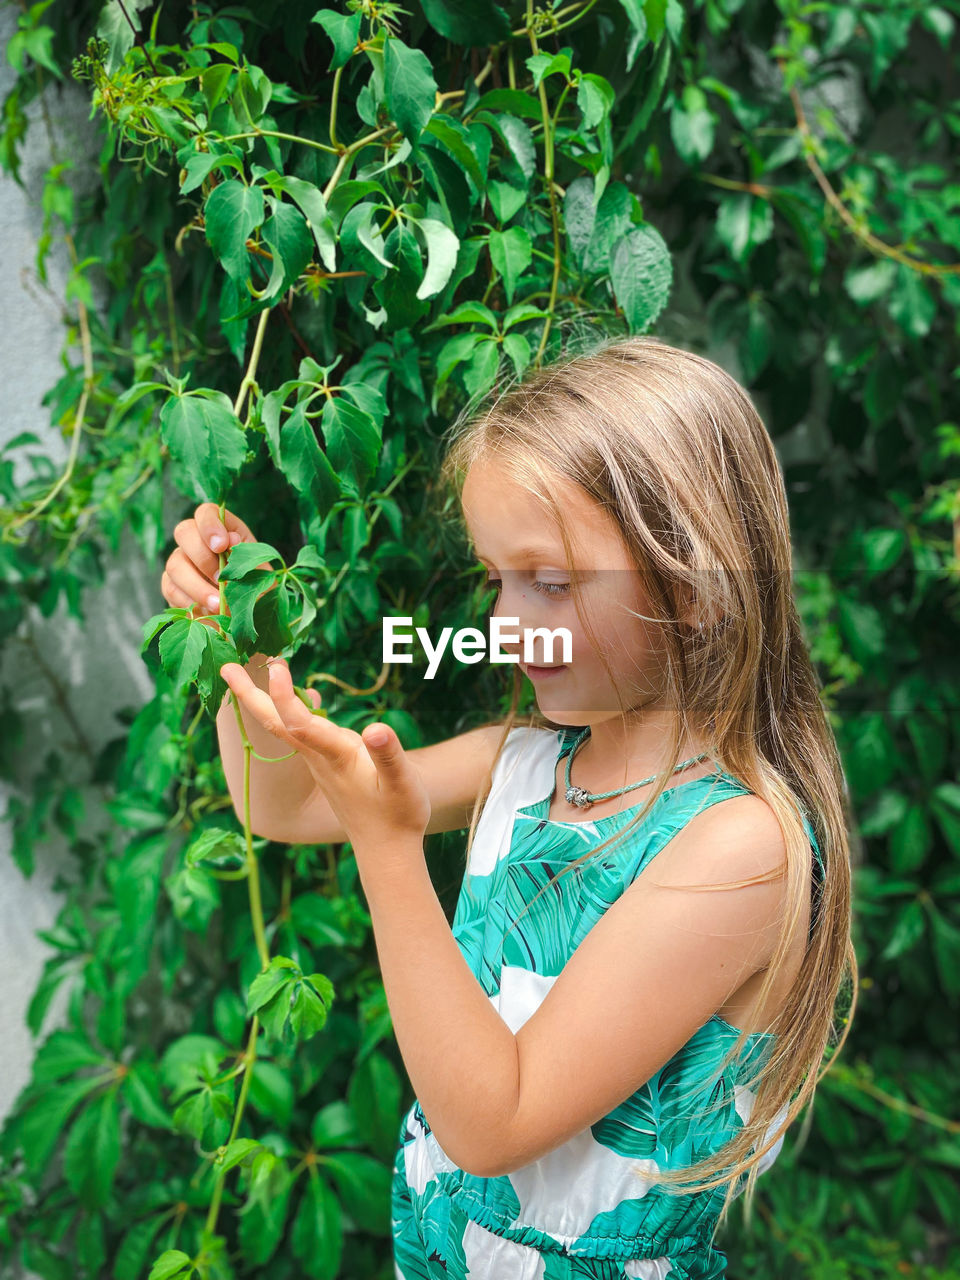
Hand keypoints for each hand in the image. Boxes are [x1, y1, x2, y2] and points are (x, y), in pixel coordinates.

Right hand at [161, 502, 272, 626]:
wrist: (247, 617)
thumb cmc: (256, 588)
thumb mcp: (259, 572)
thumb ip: (246, 555)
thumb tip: (231, 539)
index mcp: (222, 530)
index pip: (206, 513)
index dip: (210, 525)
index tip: (221, 545)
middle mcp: (196, 541)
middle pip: (184, 532)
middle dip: (203, 557)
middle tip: (221, 579)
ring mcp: (180, 562)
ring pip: (175, 564)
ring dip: (197, 585)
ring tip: (218, 603)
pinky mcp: (172, 585)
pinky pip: (171, 589)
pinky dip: (189, 602)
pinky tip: (206, 612)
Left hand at [218, 655, 430, 852]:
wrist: (386, 848)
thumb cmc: (398, 814)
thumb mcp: (403, 783)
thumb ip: (389, 755)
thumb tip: (375, 729)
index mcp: (336, 757)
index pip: (301, 723)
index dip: (286, 695)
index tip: (276, 665)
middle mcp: (320, 758)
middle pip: (276, 723)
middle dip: (249, 695)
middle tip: (227, 666)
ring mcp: (318, 762)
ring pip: (282, 727)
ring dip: (261, 700)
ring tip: (243, 674)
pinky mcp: (324, 765)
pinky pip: (294, 732)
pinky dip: (282, 711)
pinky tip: (282, 700)